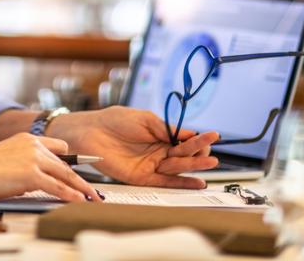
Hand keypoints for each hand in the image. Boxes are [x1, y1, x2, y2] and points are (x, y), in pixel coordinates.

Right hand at [0, 133, 102, 202]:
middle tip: (93, 189)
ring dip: (82, 188)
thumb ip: (23, 163)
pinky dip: (71, 195)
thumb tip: (34, 178)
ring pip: (66, 175)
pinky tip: (79, 201)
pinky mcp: (31, 175)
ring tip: (92, 198)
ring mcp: (33, 159)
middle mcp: (33, 145)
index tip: (81, 169)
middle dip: (81, 178)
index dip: (71, 160)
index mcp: (26, 139)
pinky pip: (58, 187)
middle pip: (66, 163)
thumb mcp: (5, 158)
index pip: (58, 147)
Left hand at [47, 106, 218, 188]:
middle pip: (183, 155)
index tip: (209, 136)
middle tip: (212, 152)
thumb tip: (190, 133)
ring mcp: (151, 165)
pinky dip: (181, 183)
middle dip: (199, 153)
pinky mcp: (142, 177)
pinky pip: (165, 182)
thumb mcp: (144, 119)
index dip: (197, 140)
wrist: (91, 131)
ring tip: (211, 163)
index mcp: (159, 135)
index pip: (184, 140)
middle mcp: (157, 151)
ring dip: (195, 166)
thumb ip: (167, 128)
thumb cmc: (114, 121)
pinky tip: (196, 182)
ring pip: (177, 168)